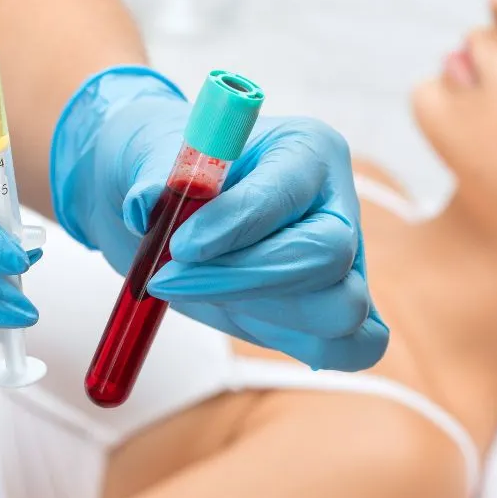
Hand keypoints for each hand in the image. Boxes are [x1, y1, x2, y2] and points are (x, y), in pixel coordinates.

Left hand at [51, 67, 387, 370]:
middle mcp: (336, 205)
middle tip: (165, 279)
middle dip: (242, 278)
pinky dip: (303, 349)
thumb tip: (146, 204)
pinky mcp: (330, 313)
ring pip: (341, 310)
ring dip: (261, 314)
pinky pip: (350, 348)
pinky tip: (241, 320)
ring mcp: (344, 264)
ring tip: (193, 289)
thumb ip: (152, 175)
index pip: (288, 193)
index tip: (180, 246)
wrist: (163, 209)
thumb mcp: (146, 154)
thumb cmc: (165, 169)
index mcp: (306, 148)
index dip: (236, 225)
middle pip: (325, 256)